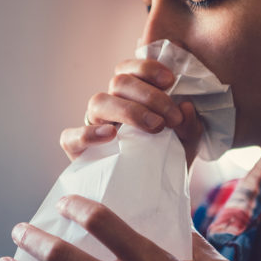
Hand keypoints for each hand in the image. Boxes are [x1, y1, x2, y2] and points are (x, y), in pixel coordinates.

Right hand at [59, 58, 203, 163]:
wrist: (155, 192)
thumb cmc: (168, 158)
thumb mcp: (187, 141)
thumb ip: (190, 124)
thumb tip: (186, 107)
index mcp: (132, 95)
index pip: (131, 69)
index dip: (147, 68)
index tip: (171, 80)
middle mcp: (110, 104)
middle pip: (118, 82)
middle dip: (149, 96)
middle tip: (171, 118)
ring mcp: (93, 125)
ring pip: (98, 102)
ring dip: (128, 111)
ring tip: (155, 127)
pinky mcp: (78, 149)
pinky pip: (71, 136)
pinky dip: (89, 133)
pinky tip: (111, 136)